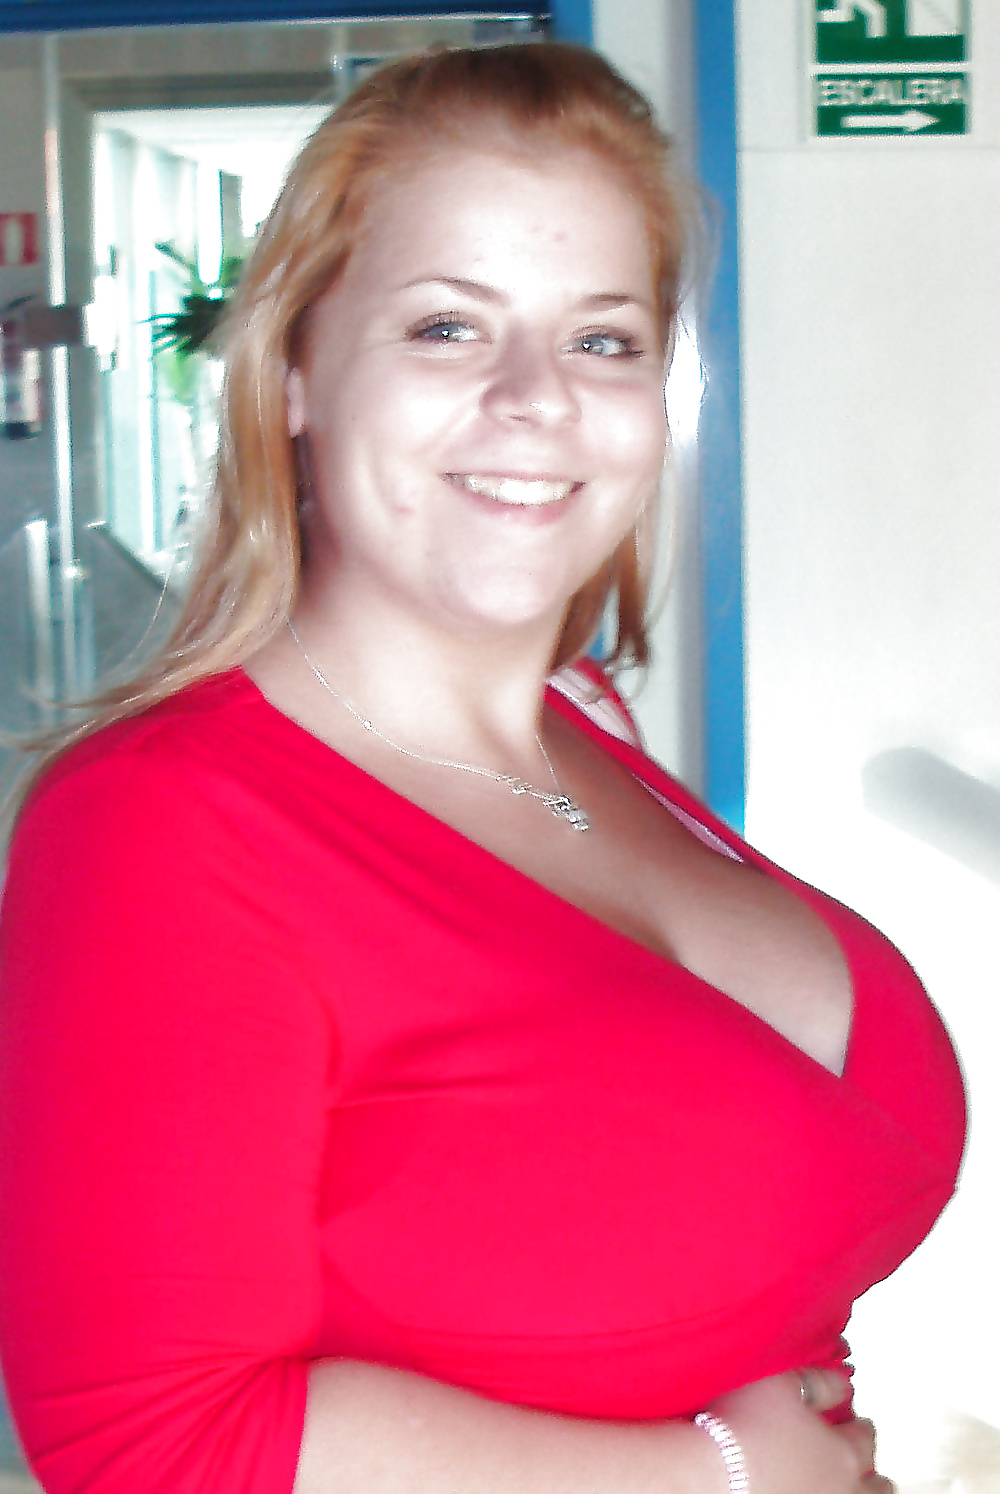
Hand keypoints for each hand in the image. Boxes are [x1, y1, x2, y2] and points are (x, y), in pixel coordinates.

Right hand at [707, 1371, 894, 1493]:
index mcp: (843, 1453)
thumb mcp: (782, 1383)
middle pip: (876, 1487)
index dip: (861, 1427)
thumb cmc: (743, 1426)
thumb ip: (820, 1382)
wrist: (711, 1475)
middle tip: (865, 1465)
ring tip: (850, 1488)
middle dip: (871, 1471)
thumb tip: (846, 1383)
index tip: (857, 1423)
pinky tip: (814, 1492)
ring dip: (862, 1493)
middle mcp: (842, 1490)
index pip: (865, 1438)